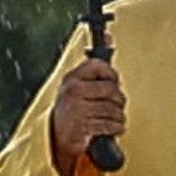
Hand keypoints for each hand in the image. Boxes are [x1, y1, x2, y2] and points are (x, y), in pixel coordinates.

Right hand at [48, 54, 124, 173]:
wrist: (56, 138)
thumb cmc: (73, 108)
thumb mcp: (79, 84)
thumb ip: (95, 65)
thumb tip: (110, 37)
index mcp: (72, 78)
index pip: (98, 65)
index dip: (111, 74)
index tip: (113, 82)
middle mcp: (73, 91)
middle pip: (111, 90)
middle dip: (119, 100)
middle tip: (116, 104)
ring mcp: (77, 109)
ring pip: (113, 109)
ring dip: (119, 116)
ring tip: (115, 118)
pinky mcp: (82, 127)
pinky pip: (111, 124)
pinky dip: (117, 128)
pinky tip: (113, 127)